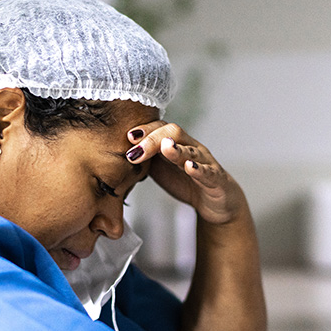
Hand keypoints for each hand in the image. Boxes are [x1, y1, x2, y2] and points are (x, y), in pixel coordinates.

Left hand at [125, 121, 246, 224]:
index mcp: (176, 143)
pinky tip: (190, 168)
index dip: (144, 130)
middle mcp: (191, 147)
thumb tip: (113, 155)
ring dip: (177, 149)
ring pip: (191, 150)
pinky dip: (199, 169)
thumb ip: (142, 159)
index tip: (127, 137)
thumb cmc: (185, 182)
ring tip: (165, 148)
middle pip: (174, 133)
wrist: (215, 202)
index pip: (159, 128)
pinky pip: (208, 172)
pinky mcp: (216, 179)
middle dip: (153, 139)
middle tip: (136, 151)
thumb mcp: (159, 169)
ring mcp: (205, 162)